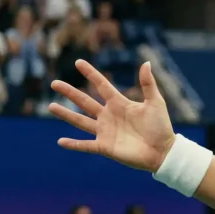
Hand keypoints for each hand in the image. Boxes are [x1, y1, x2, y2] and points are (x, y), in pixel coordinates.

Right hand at [49, 60, 175, 172]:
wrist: (164, 151)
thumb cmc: (161, 127)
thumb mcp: (155, 102)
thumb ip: (148, 84)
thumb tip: (146, 62)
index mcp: (119, 104)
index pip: (102, 85)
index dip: (91, 74)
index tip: (78, 62)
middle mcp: (109, 116)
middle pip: (85, 102)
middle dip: (70, 92)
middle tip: (54, 83)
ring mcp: (105, 131)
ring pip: (80, 121)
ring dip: (66, 114)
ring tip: (51, 106)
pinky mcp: (105, 147)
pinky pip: (86, 145)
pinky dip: (74, 144)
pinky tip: (60, 141)